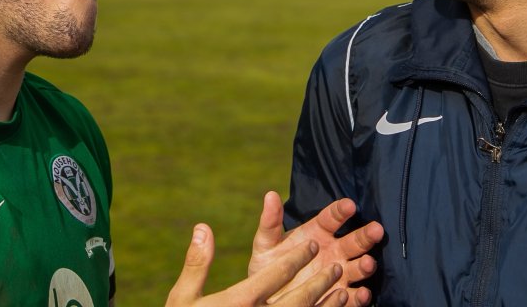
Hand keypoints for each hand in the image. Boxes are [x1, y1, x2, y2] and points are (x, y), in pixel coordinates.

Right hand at [166, 223, 348, 306]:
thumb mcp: (183, 299)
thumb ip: (197, 263)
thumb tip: (202, 227)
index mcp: (240, 302)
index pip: (276, 276)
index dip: (297, 259)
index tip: (313, 244)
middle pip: (298, 298)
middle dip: (319, 280)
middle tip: (336, 265)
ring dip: (326, 305)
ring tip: (342, 289)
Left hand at [248, 193, 384, 306]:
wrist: (269, 299)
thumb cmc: (269, 267)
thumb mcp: (266, 244)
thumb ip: (270, 221)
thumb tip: (270, 195)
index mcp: (317, 232)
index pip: (332, 218)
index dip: (341, 211)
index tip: (350, 205)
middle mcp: (333, 251)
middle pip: (353, 241)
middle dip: (365, 235)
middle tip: (377, 229)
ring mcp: (338, 275)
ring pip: (357, 267)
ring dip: (365, 265)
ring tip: (368, 263)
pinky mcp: (338, 298)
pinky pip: (351, 298)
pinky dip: (359, 297)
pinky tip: (363, 293)